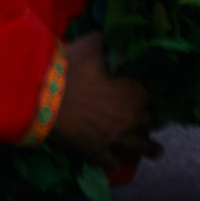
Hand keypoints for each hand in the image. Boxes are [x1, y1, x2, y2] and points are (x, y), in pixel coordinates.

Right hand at [50, 34, 154, 162]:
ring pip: (137, 147)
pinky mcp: (95, 152)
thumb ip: (111, 43)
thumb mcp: (94, 46)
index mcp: (135, 93)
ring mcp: (114, 139)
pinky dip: (115, 162)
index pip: (154, 96)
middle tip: (155, 121)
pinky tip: (117, 162)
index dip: (154, 95)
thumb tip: (119, 37)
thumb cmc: (70, 68)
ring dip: (148, 149)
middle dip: (153, 121)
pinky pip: (110, 161)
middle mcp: (130, 119)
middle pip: (150, 123)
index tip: (154, 95)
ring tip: (156, 151)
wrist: (43, 96)